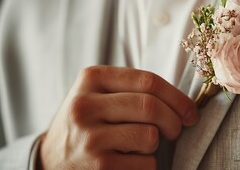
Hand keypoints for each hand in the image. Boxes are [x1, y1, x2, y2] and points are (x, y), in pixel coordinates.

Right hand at [37, 66, 198, 169]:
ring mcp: (90, 137)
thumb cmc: (86, 124)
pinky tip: (131, 162)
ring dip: (157, 145)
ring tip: (142, 146)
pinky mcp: (98, 166)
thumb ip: (131, 89)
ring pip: (150, 136)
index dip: (177, 97)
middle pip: (151, 107)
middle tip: (176, 130)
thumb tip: (182, 104)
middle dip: (174, 121)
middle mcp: (85, 105)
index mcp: (91, 78)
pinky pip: (146, 164)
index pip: (147, 80)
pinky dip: (148, 165)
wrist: (50, 160)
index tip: (190, 111)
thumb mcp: (97, 94)